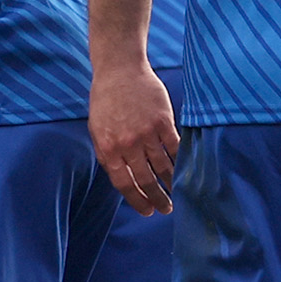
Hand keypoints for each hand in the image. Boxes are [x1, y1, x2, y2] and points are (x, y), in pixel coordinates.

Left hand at [89, 59, 179, 214]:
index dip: (137, 200)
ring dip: (171, 183)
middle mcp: (128, 144)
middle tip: (166, 209)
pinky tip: (184, 170)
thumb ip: (108, 155)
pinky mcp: (163, 121)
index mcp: (108, 148)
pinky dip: (180, 161)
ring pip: (162, 166)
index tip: (147, 211)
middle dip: (157, 197)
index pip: (124, 183)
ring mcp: (146, 132)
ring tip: (176, 193)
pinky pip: (174, 147)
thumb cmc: (106, 101)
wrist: (119, 70)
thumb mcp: (97, 130)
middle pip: (145, 179)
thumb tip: (124, 180)